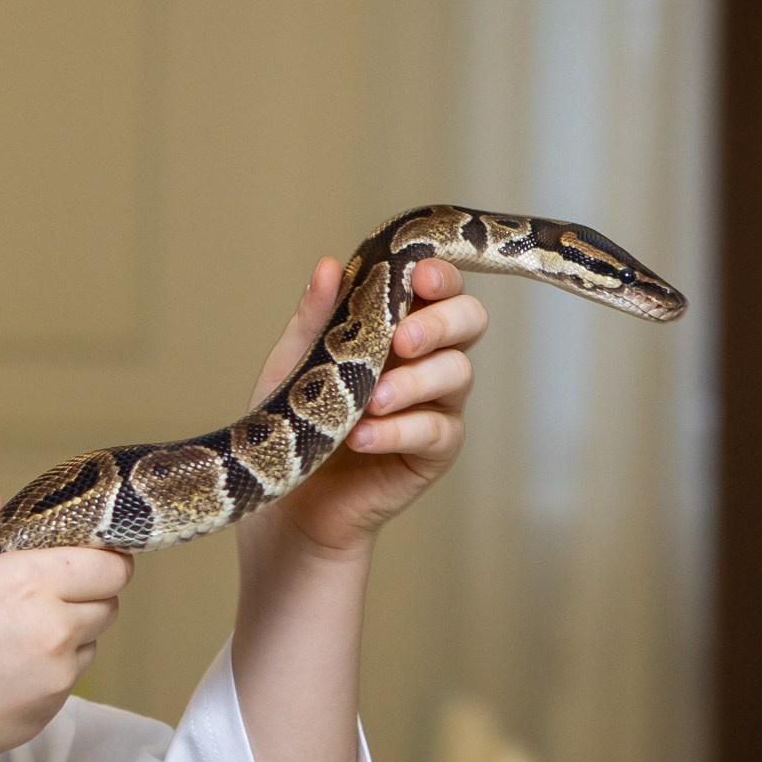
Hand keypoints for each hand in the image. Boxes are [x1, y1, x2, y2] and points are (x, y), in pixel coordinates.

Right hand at [0, 495, 131, 761]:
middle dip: (85, 590)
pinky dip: (48, 668)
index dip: (102, 555)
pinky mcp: (45, 715)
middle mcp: (53, 632)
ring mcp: (54, 679)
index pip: (111, 566)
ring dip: (69, 630)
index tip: (79, 553)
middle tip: (38, 588)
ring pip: (90, 643)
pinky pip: (66, 680)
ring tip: (14, 629)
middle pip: (109, 603)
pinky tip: (0, 665)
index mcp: (26, 584)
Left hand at [241, 256, 486, 558]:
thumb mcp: (294, 361)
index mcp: (398, 323)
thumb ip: (315, 316)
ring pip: (458, 373)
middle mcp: (427, 357)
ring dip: (413, 382)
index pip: (437, 286)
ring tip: (370, 401)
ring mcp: (437, 402)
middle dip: (439, 323)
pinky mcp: (436, 449)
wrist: (292, 495)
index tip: (418, 276)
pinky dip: (398, 431)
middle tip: (401, 341)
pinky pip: (435, 430)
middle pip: (469, 320)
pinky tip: (363, 437)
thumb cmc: (296, 418)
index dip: (438, 275)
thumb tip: (330, 266)